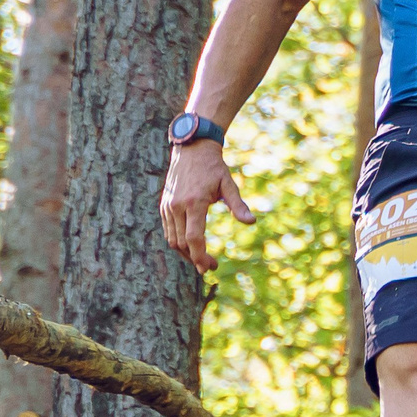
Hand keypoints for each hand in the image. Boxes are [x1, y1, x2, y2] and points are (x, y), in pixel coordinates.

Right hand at [161, 141, 254, 270]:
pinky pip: (168, 231)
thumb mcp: (228, 184)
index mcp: (194, 202)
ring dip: (185, 253)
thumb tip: (251, 222)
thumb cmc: (213, 167)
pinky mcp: (164, 205)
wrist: (192, 149)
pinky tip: (190, 246)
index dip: (200, 256)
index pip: (193, 238)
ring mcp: (168, 206)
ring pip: (172, 240)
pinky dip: (177, 242)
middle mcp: (177, 206)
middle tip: (210, 266)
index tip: (209, 267)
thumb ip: (238, 205)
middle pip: (182, 243)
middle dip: (195, 259)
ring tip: (200, 258)